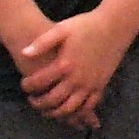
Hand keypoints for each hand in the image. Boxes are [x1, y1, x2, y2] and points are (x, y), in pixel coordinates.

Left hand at [15, 6, 131, 127]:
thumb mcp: (62, 29)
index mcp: (64, 65)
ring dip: (56, 113)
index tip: (24, 85)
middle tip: (32, 100)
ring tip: (47, 110)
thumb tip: (24, 53)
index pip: (39, 82)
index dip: (28, 86)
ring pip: (70, 108)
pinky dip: (77, 112)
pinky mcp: (100, 86)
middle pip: (53, 100)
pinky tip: (69, 110)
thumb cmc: (86, 25)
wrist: (114, 26)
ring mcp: (90, 85)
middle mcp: (76, 79)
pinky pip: (88, 106)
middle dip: (39, 103)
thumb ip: (42, 43)